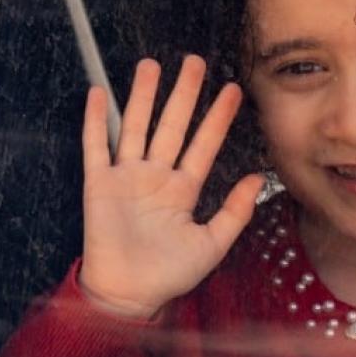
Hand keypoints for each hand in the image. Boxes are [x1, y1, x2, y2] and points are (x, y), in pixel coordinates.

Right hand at [77, 54, 265, 316]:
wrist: (128, 295)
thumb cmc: (168, 275)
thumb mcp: (212, 244)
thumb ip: (235, 212)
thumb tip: (259, 178)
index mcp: (182, 190)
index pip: (204, 144)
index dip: (217, 117)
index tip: (232, 90)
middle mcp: (155, 177)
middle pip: (172, 126)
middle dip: (183, 94)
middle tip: (195, 61)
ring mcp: (126, 177)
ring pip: (137, 127)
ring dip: (142, 97)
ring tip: (150, 65)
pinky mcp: (99, 184)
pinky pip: (96, 146)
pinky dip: (96, 121)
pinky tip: (100, 94)